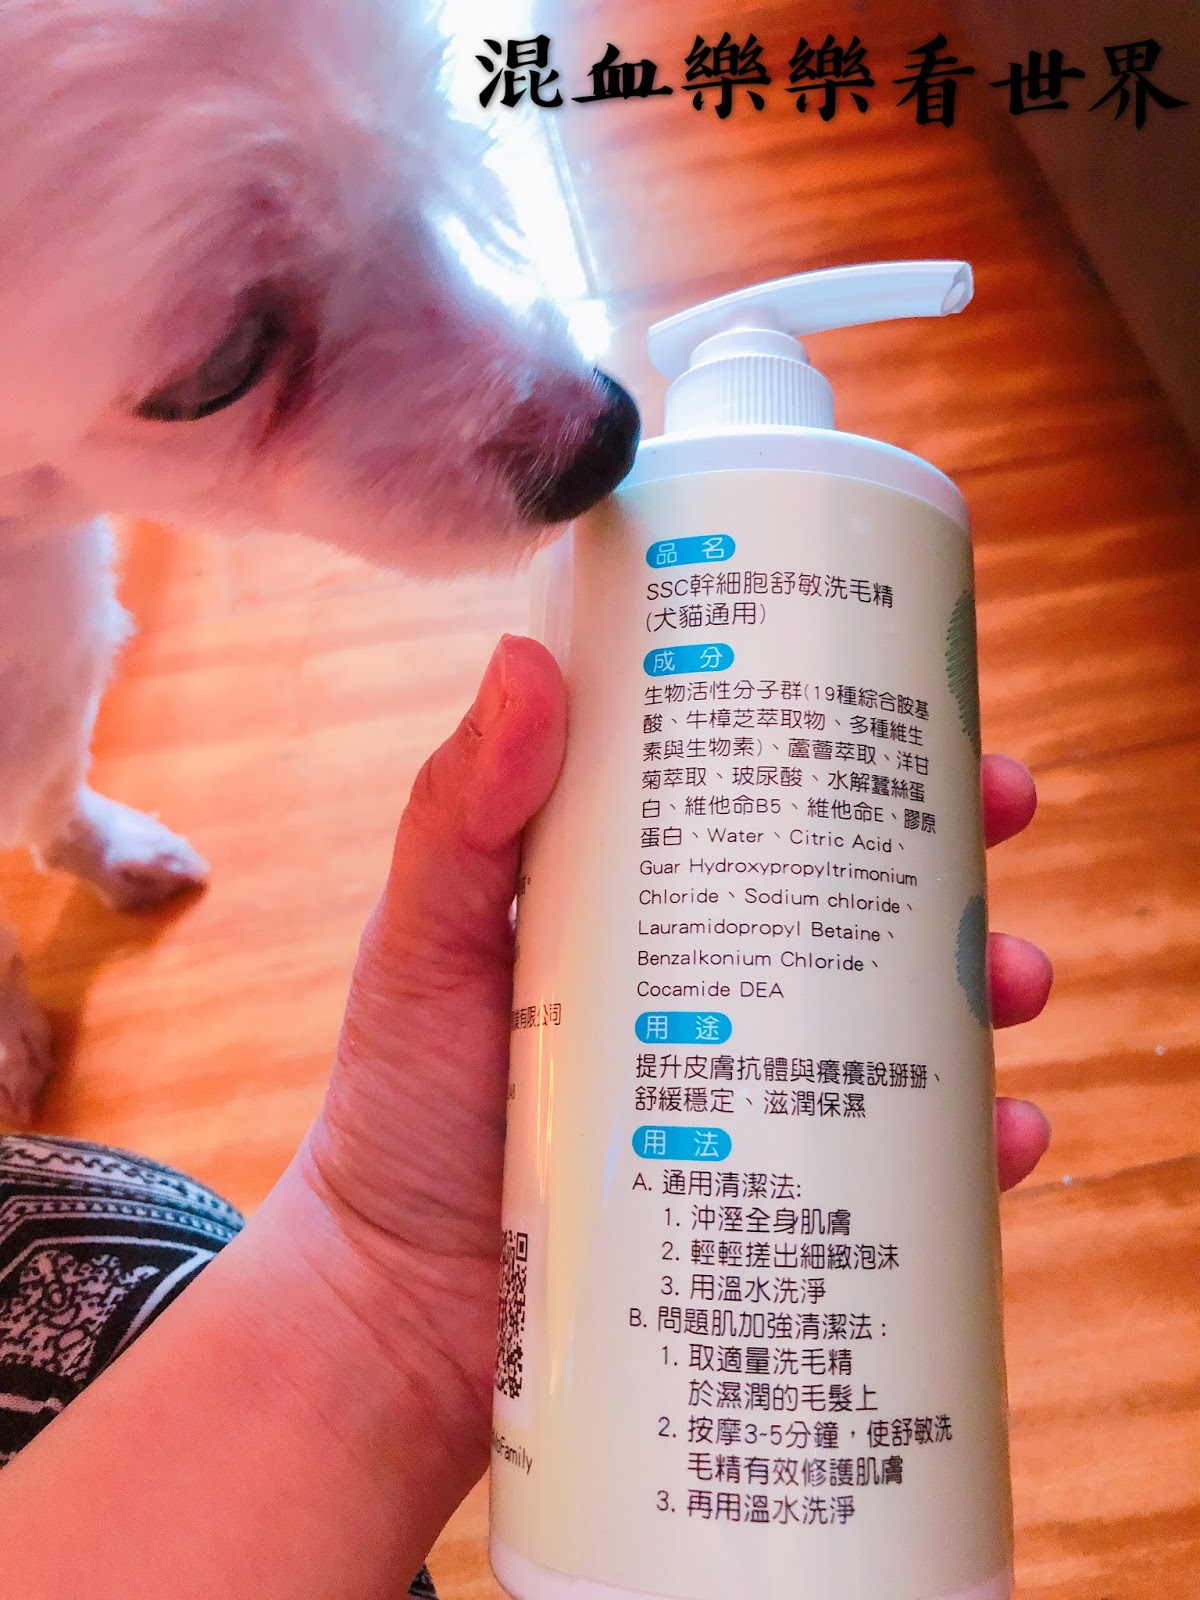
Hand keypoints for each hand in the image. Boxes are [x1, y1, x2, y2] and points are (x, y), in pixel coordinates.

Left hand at [299, 636, 1052, 1488]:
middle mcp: (710, 982)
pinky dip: (965, 1144)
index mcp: (639, 901)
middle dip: (944, 848)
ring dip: (977, 985)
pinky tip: (1002, 1133)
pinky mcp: (778, 1190)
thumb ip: (457, 816)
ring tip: (1013, 979)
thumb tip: (525, 659)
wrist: (400, 1306)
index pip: (756, 796)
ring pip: (898, 1017)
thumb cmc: (401, 1106)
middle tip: (1002, 811)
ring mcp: (754, 1086)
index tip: (915, 692)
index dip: (841, 741)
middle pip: (853, 895)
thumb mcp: (425, 942)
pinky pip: (898, 1161)